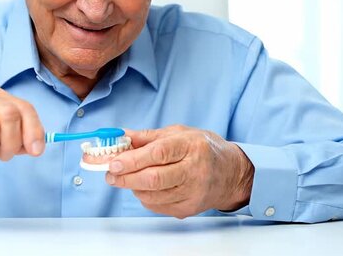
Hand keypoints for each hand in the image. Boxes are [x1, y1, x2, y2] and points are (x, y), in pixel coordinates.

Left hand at [105, 125, 253, 218]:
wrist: (231, 173)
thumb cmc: (203, 149)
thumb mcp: (178, 133)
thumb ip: (147, 136)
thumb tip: (120, 136)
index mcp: (191, 146)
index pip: (158, 154)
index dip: (133, 160)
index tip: (114, 162)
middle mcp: (194, 170)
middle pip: (154, 179)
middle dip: (126, 178)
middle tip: (111, 175)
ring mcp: (193, 192)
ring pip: (153, 195)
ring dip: (132, 187)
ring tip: (126, 178)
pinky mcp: (188, 208)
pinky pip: (157, 206)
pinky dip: (144, 196)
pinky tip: (143, 187)